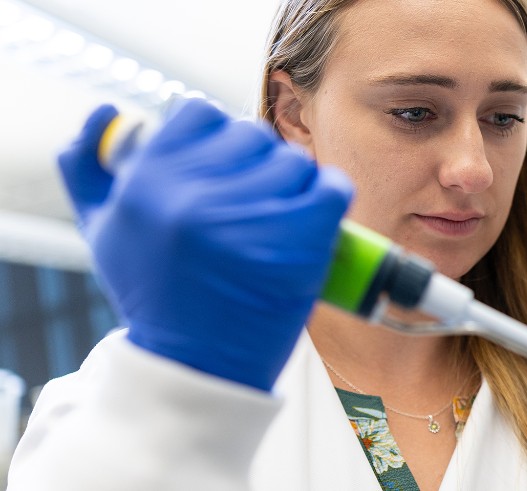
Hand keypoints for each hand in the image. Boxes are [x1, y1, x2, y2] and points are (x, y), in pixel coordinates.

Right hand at [57, 100, 352, 390]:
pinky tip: (311, 221)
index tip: (218, 173)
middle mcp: (196, 193)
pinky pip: (333, 186)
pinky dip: (328, 198)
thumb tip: (106, 111)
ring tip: (273, 225)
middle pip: (250, 135)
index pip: (199, 112)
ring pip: (292, 161)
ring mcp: (252, 215)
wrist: (197, 366)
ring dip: (290, 187)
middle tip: (247, 207)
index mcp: (146, 181)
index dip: (213, 141)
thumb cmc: (154, 294)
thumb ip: (88, 167)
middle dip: (252, 166)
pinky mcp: (302, 237)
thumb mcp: (104, 231)